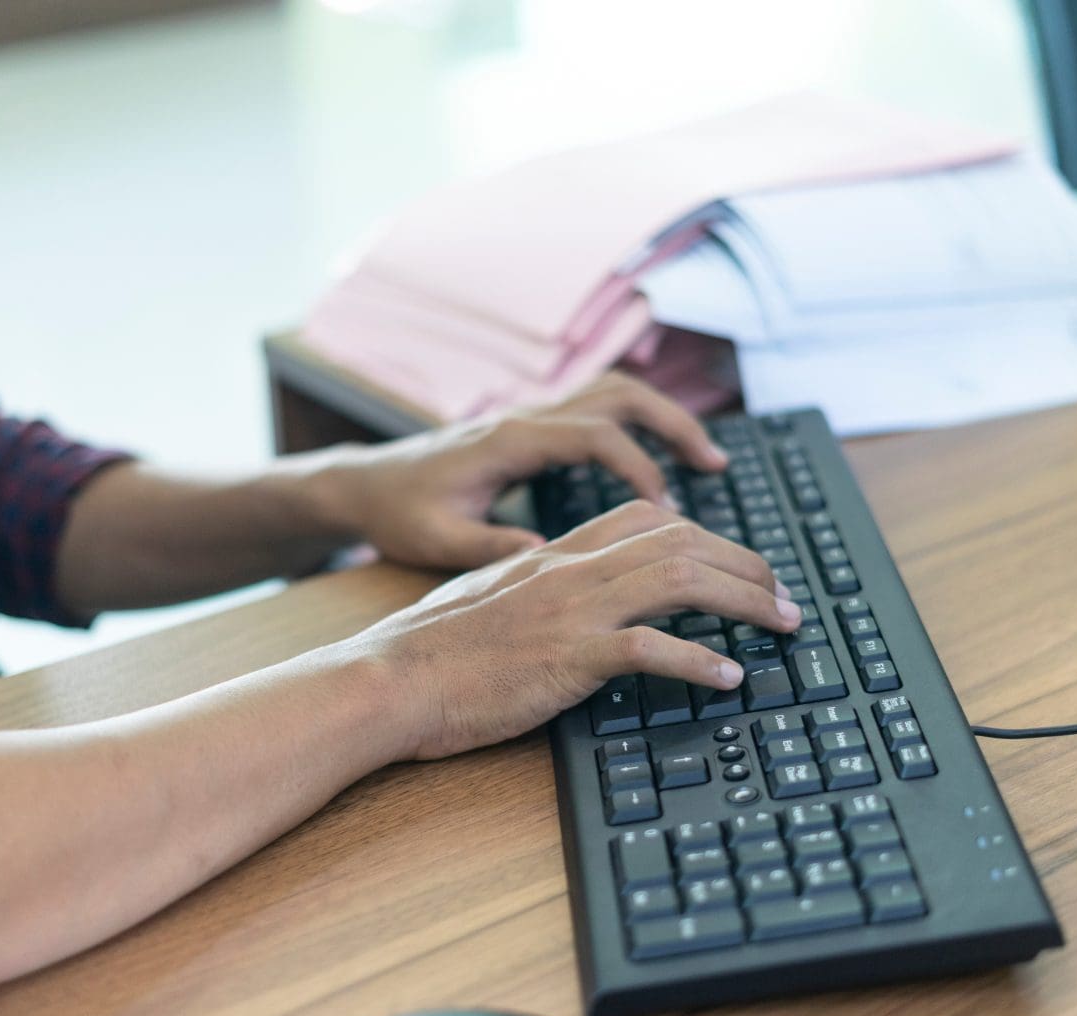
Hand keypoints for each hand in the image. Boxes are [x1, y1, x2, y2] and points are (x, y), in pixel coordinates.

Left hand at [317, 372, 729, 569]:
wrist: (362, 483)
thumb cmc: (396, 512)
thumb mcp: (435, 538)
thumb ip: (489, 548)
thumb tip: (546, 559)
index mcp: (509, 439)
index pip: (592, 434)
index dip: (636, 464)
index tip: (666, 506)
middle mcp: (527, 418)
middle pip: (618, 394)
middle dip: (673, 424)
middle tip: (715, 466)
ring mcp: (532, 419)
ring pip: (614, 395)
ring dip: (664, 421)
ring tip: (706, 463)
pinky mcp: (533, 431)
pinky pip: (600, 415)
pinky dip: (639, 433)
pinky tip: (661, 472)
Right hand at [347, 499, 799, 761]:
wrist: (387, 679)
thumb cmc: (427, 652)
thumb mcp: (487, 600)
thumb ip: (534, 590)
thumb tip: (566, 607)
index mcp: (553, 556)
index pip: (645, 519)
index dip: (704, 534)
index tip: (736, 563)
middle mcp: (569, 570)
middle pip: (681, 541)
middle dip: (746, 565)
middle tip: (785, 597)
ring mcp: (571, 610)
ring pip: (680, 581)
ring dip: (745, 602)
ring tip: (783, 625)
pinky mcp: (567, 657)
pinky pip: (650, 649)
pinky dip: (698, 662)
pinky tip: (729, 678)